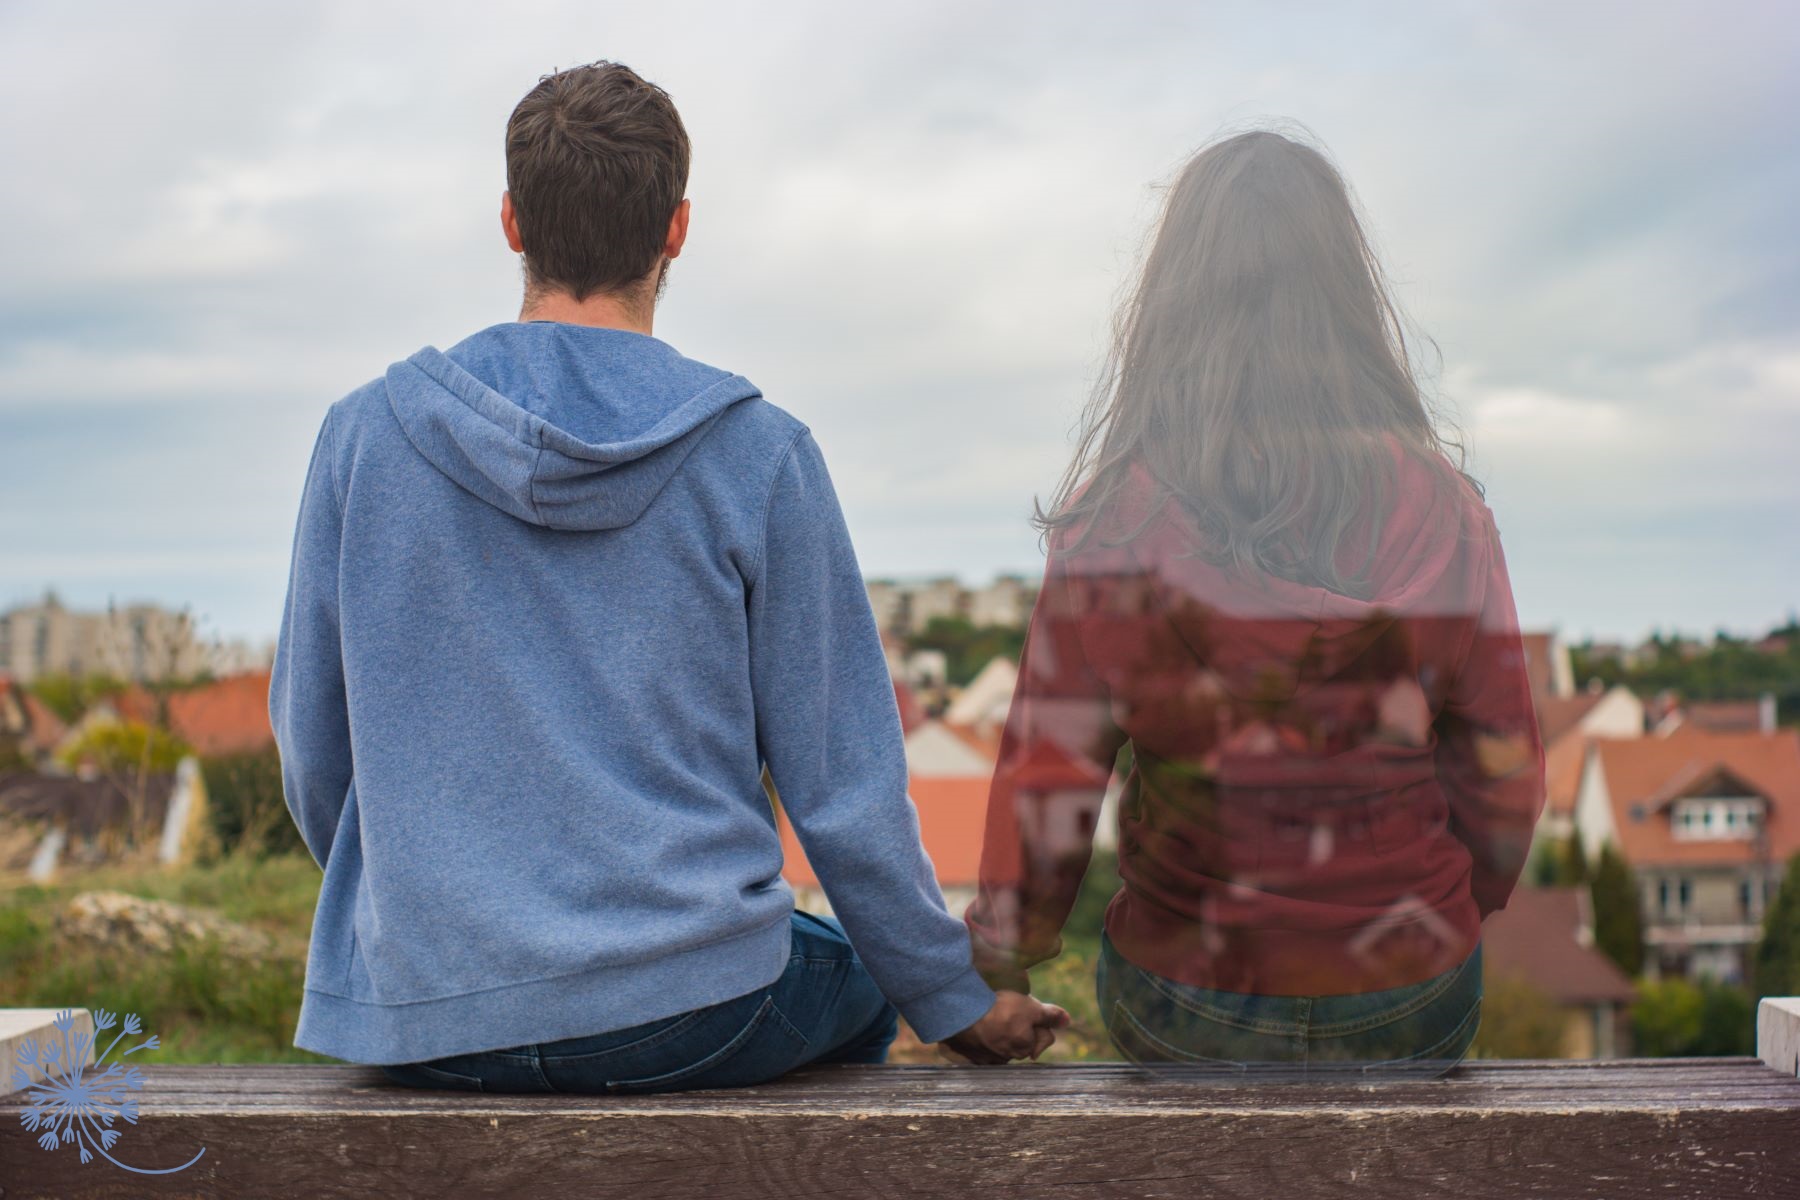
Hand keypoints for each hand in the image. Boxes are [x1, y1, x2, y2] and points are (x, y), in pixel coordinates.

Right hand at [940, 991, 1070, 1064]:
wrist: (961, 1011)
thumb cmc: (999, 1009)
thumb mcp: (1030, 1006)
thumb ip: (1050, 1015)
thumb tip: (1068, 1021)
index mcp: (1024, 1047)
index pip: (1044, 1037)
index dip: (1040, 1021)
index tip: (1028, 1008)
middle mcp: (1006, 1058)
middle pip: (1022, 1042)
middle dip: (1020, 1029)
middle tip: (1010, 1009)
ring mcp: (985, 1058)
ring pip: (1000, 1045)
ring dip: (1000, 1033)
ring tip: (992, 1014)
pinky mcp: (967, 1054)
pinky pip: (979, 1048)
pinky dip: (980, 1039)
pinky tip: (976, 1026)